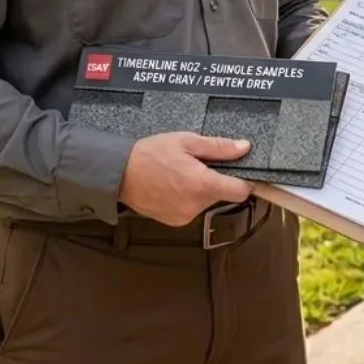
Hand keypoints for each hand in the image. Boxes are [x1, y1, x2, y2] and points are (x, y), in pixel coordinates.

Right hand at [118, 133, 254, 225]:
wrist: (119, 174)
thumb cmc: (151, 154)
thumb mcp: (186, 141)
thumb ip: (218, 147)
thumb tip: (244, 148)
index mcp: (202, 184)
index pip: (240, 191)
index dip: (245, 180)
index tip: (242, 171)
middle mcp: (195, 205)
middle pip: (223, 194)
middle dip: (218, 179)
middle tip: (202, 164)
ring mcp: (184, 216)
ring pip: (207, 201)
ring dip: (203, 189)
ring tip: (184, 173)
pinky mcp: (175, 221)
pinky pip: (193, 209)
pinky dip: (190, 198)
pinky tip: (175, 185)